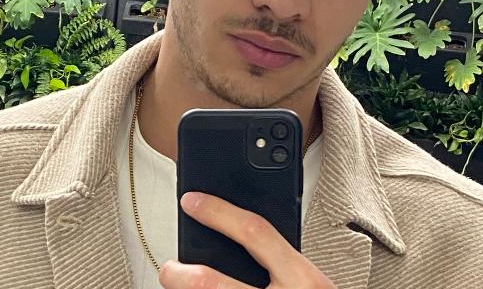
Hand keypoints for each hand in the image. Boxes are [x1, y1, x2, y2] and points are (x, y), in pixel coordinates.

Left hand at [159, 192, 334, 288]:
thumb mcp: (312, 281)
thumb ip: (281, 260)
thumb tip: (235, 234)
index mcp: (302, 280)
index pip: (253, 232)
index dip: (218, 213)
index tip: (192, 202)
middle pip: (209, 282)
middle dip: (178, 273)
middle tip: (170, 269)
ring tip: (181, 287)